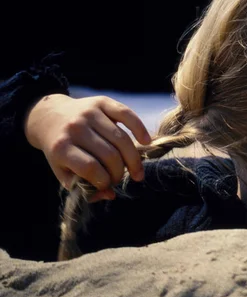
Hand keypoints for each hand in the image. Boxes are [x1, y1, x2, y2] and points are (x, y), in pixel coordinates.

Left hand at [25, 94, 151, 200]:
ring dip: (133, 159)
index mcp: (61, 147)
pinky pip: (127, 114)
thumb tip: (110, 195)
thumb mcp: (63, 171)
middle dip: (120, 172)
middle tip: (121, 179)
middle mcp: (75, 128)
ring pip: (122, 139)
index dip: (104, 181)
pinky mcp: (102, 102)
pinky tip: (146, 142)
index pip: (90, 168)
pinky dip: (140, 129)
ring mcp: (90, 113)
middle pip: (109, 155)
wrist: (51, 117)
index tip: (107, 186)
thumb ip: (83, 187)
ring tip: (135, 171)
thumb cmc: (61, 150)